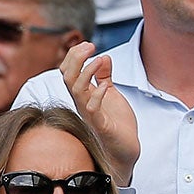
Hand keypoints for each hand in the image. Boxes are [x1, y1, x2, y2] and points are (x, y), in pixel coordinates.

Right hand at [60, 42, 140, 183]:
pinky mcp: (101, 125)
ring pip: (76, 90)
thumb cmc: (117, 123)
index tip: (88, 44)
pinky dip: (97, 95)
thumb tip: (103, 57)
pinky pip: (92, 109)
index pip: (68, 71)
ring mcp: (90, 114)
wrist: (125, 150)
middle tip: (90, 45)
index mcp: (83, 95)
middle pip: (67, 77)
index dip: (75, 56)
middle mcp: (82, 103)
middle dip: (76, 58)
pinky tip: (106, 86)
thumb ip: (105, 77)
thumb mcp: (110, 94)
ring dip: (86, 72)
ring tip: (98, 59)